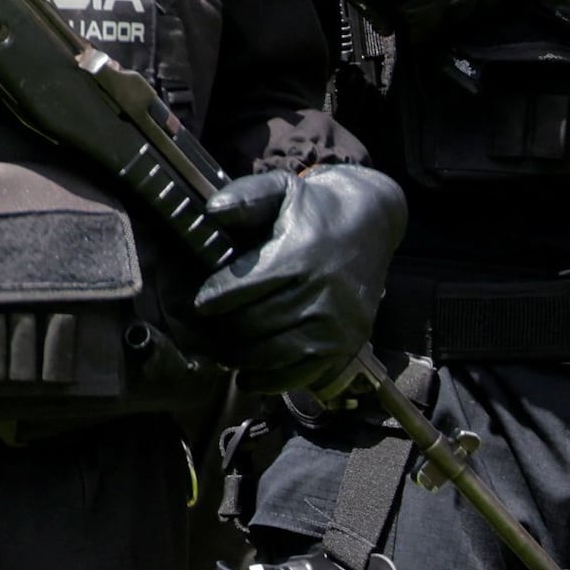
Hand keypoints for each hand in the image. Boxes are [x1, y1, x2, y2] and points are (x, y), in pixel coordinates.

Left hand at [194, 164, 405, 397]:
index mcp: (300, 255)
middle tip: (205, 332)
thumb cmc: (314, 207)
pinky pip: (303, 374)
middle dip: (223, 330)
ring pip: (275, 354)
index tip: (200, 303)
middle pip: (255, 324)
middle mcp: (322, 293)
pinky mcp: (346, 344)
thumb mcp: (280, 187)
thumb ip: (244, 198)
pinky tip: (248, 378)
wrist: (370, 223)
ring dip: (242, 358)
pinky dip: (271, 381)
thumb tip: (210, 212)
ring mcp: (337, 324)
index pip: (243, 288)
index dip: (214, 298)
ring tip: (222, 353)